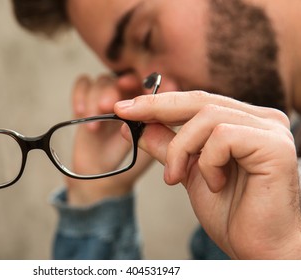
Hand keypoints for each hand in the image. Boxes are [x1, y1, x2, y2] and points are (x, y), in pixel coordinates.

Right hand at [66, 73, 152, 205]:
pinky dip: (80, 93)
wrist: (105, 178)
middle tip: (108, 106)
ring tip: (94, 124)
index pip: (152, 82)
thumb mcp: (149, 150)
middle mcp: (130, 95)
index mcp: (150, 103)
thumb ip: (153, 133)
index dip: (151, 82)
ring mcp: (108, 97)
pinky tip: (80, 112)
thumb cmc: (132, 164)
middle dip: (117, 89)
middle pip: (125, 77)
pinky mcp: (88, 101)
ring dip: (96, 98)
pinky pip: (83, 84)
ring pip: (103, 80)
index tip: (146, 91)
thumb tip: (150, 115)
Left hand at [115, 91, 300, 258]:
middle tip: (127, 117)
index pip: (194, 101)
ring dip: (181, 149)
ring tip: (177, 177)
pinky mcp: (275, 145)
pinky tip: (215, 183)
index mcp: (241, 121)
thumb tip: (136, 126)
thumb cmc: (231, 212)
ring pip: (207, 118)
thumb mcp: (187, 172)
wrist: (259, 248)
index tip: (124, 108)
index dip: (157, 102)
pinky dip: (207, 162)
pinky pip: (223, 137)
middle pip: (199, 100)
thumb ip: (166, 146)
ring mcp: (270, 130)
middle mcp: (259, 119)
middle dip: (157, 108)